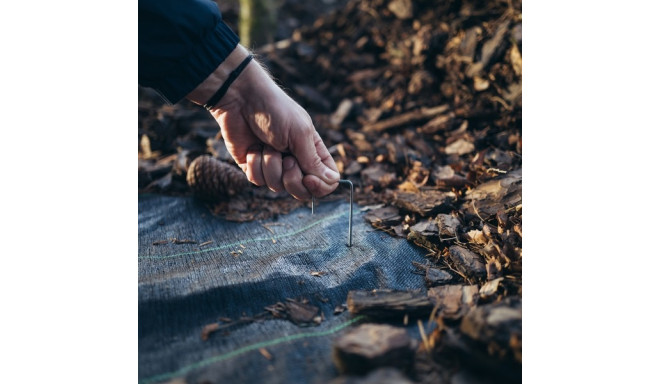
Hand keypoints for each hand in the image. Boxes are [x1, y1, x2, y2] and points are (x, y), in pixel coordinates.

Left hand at [187, 45, 339, 199]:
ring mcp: (274, 165)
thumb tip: (333, 182)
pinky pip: (258, 181)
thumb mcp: (300, 134)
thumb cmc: (275, 110)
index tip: (309, 178)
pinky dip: (255, 164)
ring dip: (270, 165)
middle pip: (303, 192)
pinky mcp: (254, 166)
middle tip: (286, 158)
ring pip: (277, 187)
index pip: (327, 181)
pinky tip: (253, 148)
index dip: (320, 186)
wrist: (241, 99)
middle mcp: (296, 161)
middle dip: (292, 179)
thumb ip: (314, 161)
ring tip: (267, 145)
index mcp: (313, 151)